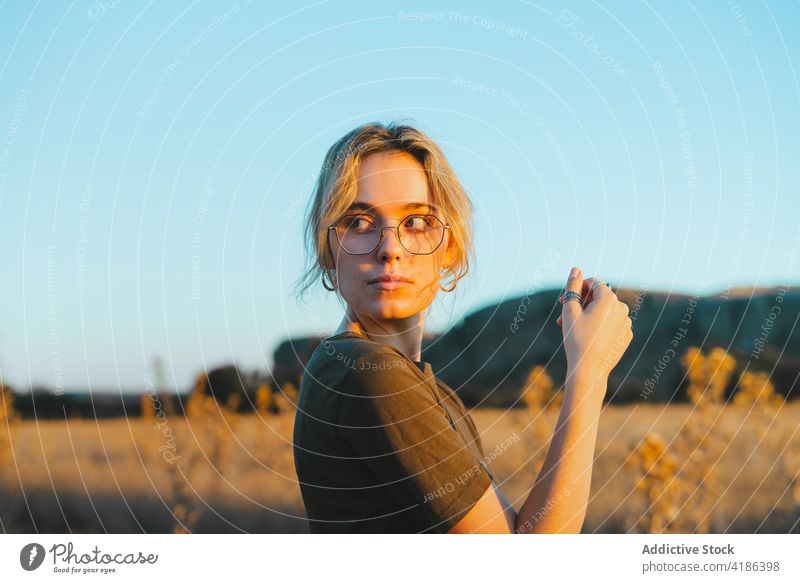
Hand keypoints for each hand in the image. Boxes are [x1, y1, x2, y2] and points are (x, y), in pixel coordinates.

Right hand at [558, 267, 632, 381]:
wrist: (589, 369)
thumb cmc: (577, 338)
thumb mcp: (570, 310)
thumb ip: (573, 286)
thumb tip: (576, 269)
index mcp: (609, 299)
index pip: (593, 283)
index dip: (577, 290)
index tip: (564, 303)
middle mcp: (622, 308)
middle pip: (599, 297)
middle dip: (581, 304)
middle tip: (563, 318)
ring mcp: (626, 323)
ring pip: (605, 312)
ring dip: (589, 316)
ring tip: (574, 329)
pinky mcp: (626, 336)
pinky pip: (612, 324)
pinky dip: (600, 326)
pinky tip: (588, 338)